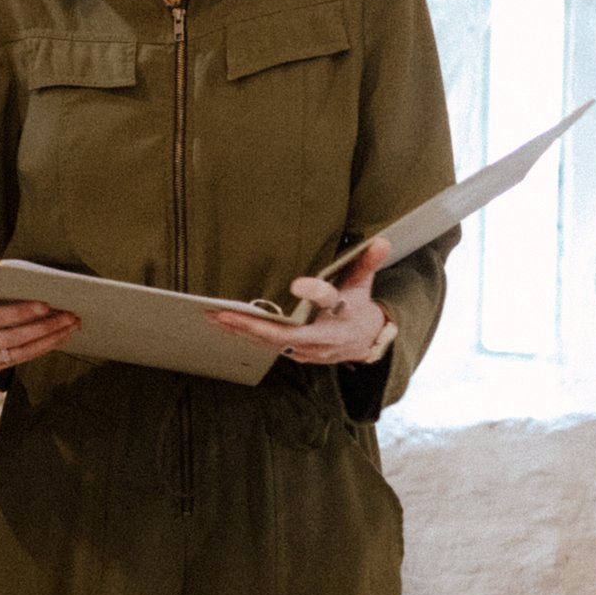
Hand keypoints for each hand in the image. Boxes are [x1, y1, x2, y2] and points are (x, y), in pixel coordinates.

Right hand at [0, 271, 79, 378]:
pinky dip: (40, 349)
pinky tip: (57, 338)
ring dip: (48, 341)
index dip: (20, 313)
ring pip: (21, 352)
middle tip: (68, 316)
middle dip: (44, 327)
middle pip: (14, 338)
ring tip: (69, 327)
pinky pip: (20, 359)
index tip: (44, 305)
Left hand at [209, 238, 392, 366]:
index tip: (297, 284)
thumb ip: (367, 262)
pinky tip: (222, 325)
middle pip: (288, 333)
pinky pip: (267, 346)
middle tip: (225, 312)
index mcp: (343, 312)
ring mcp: (309, 350)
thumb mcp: (364, 283)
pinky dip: (245, 336)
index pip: (328, 300)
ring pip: (272, 342)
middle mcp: (324, 336)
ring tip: (214, 316)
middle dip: (256, 325)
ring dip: (242, 330)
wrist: (363, 342)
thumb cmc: (357, 305)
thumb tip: (381, 240)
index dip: (315, 292)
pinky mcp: (296, 354)